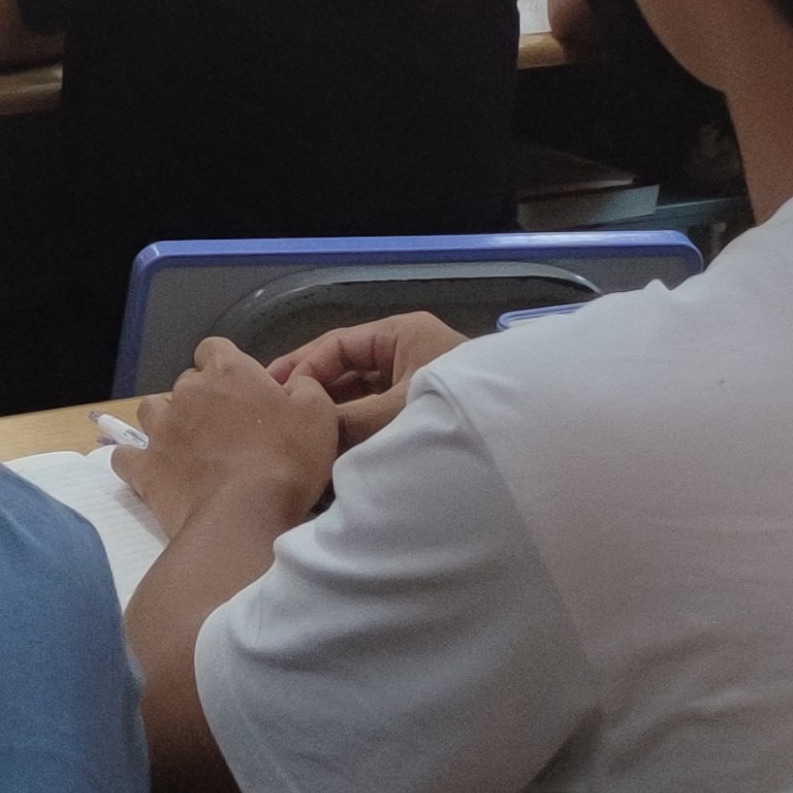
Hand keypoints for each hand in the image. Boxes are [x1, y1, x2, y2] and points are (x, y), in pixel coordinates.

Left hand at [120, 337, 338, 541]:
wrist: (243, 516)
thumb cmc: (286, 461)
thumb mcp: (318, 415)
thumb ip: (305, 389)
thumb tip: (293, 386)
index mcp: (228, 372)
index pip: (214, 348)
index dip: (225, 366)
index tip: (240, 390)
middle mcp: (187, 392)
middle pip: (186, 383)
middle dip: (201, 400)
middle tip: (225, 431)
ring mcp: (160, 429)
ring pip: (151, 410)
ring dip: (166, 423)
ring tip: (187, 447)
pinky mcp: (144, 467)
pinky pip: (126, 456)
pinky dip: (136, 461)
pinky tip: (152, 471)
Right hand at [269, 313, 464, 448]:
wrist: (520, 445)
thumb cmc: (454, 414)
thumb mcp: (391, 414)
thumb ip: (343, 422)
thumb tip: (306, 435)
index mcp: (403, 336)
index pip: (338, 344)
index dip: (302, 367)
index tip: (272, 393)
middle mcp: (411, 355)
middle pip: (350, 371)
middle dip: (316, 395)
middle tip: (278, 416)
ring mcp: (421, 386)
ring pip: (366, 398)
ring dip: (337, 419)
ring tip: (302, 441)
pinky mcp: (430, 415)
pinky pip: (385, 420)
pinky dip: (361, 435)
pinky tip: (336, 456)